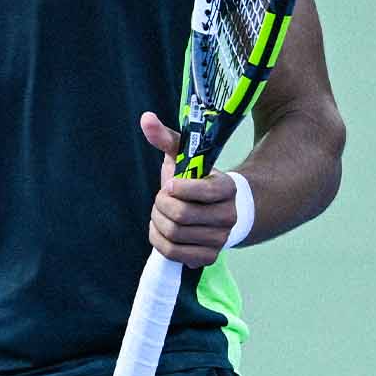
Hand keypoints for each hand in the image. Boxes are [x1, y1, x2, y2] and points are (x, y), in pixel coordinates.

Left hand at [143, 112, 239, 267]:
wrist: (213, 210)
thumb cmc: (194, 179)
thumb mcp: (184, 156)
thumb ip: (166, 137)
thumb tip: (145, 118)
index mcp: (228, 188)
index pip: (201, 192)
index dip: (177, 188)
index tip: (169, 183)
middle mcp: (229, 216)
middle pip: (181, 216)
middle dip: (161, 205)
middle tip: (160, 199)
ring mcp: (220, 239)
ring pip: (175, 234)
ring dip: (158, 222)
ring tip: (160, 213)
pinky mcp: (208, 257)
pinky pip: (174, 253)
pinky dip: (159, 241)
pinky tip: (161, 229)